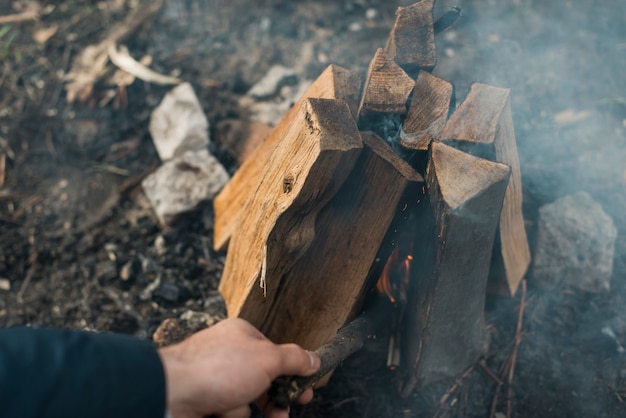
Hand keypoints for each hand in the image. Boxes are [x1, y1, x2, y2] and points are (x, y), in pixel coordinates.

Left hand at [158, 318, 320, 417]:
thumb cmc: (215, 368)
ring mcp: (215, 380)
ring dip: (242, 409)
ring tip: (229, 407)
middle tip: (282, 413)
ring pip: (245, 401)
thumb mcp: (267, 359)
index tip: (304, 391)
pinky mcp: (206, 400)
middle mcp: (229, 355)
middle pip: (263, 381)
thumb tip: (314, 359)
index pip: (276, 354)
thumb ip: (294, 359)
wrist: (171, 393)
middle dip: (271, 400)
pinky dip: (227, 415)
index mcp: (243, 336)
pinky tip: (218, 412)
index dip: (292, 374)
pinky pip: (228, 411)